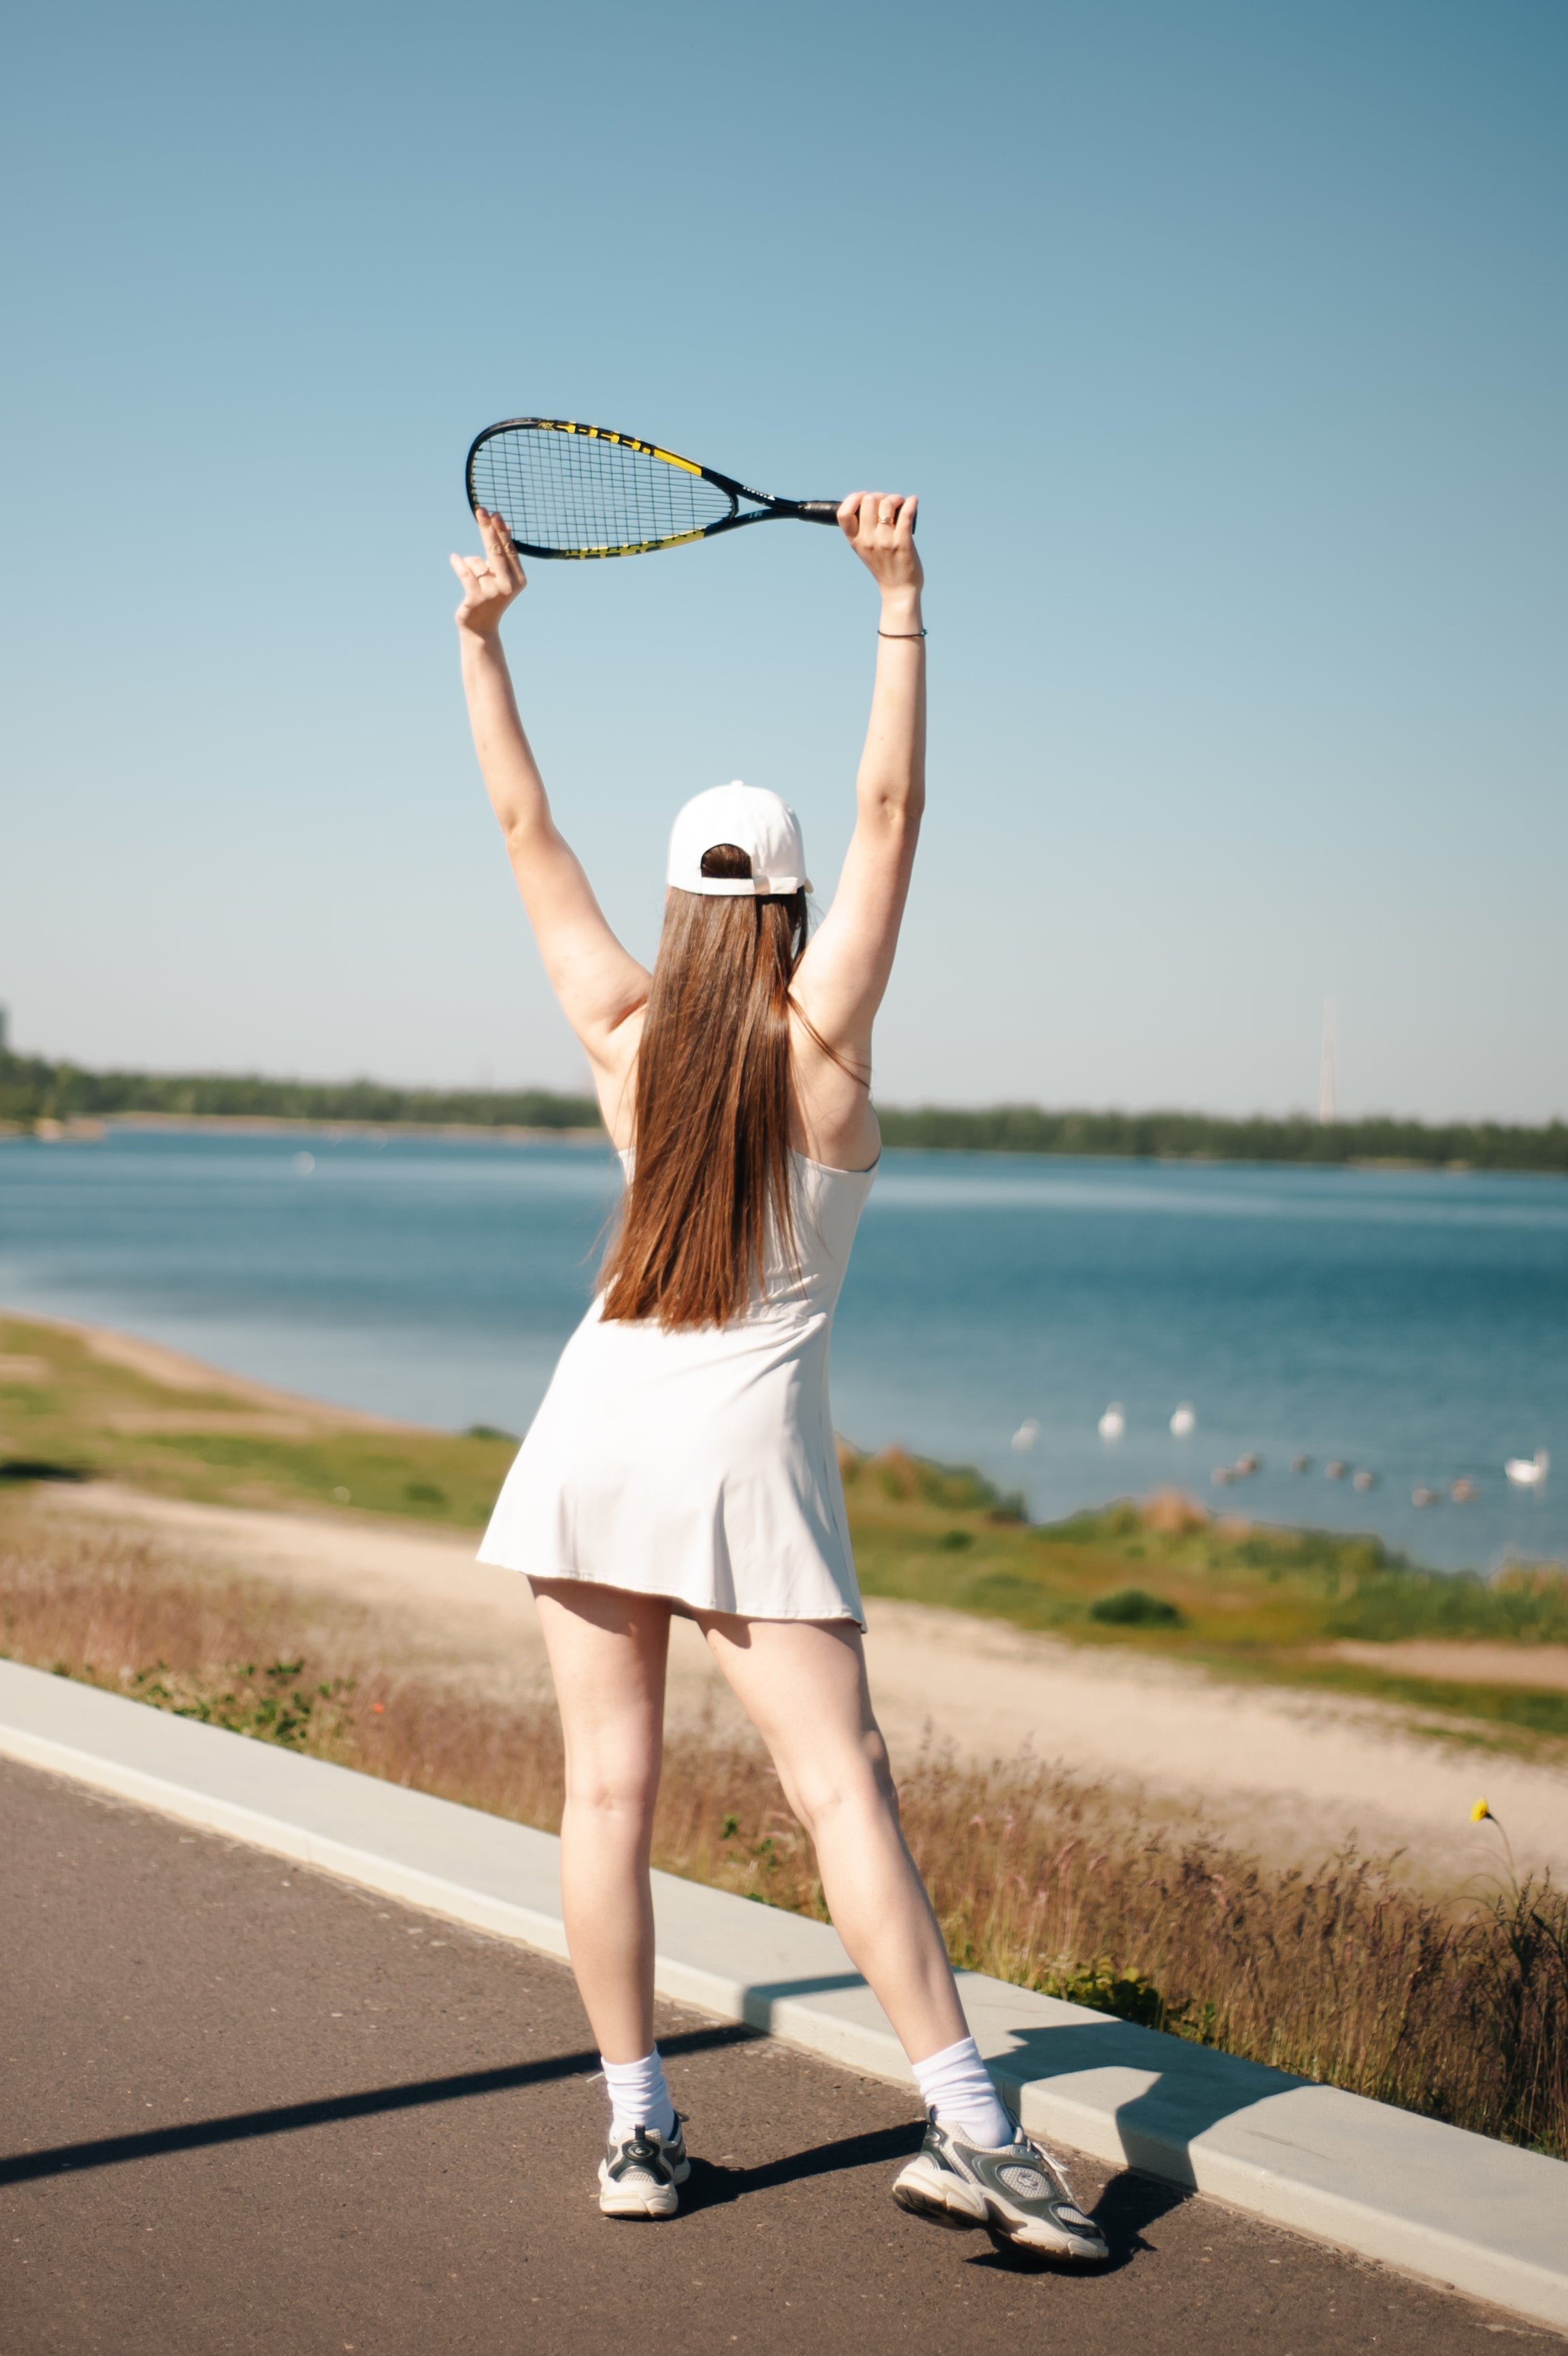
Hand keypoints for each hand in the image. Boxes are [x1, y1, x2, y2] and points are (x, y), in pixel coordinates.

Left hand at [450, 506, 526, 635]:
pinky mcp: (476, 598)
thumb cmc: (491, 597)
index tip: (493, 513)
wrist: (481, 628)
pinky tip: (454, 558)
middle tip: (480, 509)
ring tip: (475, 583)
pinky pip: (465, 572)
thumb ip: (503, 554)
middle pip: (495, 550)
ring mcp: (493, 593)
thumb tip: (505, 526)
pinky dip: (458, 564)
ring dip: (471, 566)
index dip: (500, 531)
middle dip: (487, 528)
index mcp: (519, 579)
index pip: (508, 549)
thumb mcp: (501, 576)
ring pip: (476, 562)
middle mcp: (508, 586)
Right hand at [836, 491, 922, 596]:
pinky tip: (913, 501)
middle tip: (889, 503)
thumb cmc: (884, 566)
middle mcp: (868, 540)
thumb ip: (863, 528)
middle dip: (880, 496)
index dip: (854, 498)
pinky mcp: (903, 542)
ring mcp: (885, 541)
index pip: (843, 513)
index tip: (864, 497)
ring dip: (896, 498)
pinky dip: (911, 503)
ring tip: (901, 503)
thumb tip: (871, 499)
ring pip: (887, 504)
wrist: (898, 590)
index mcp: (855, 541)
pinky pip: (906, 513)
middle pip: (868, 500)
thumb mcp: (864, 549)